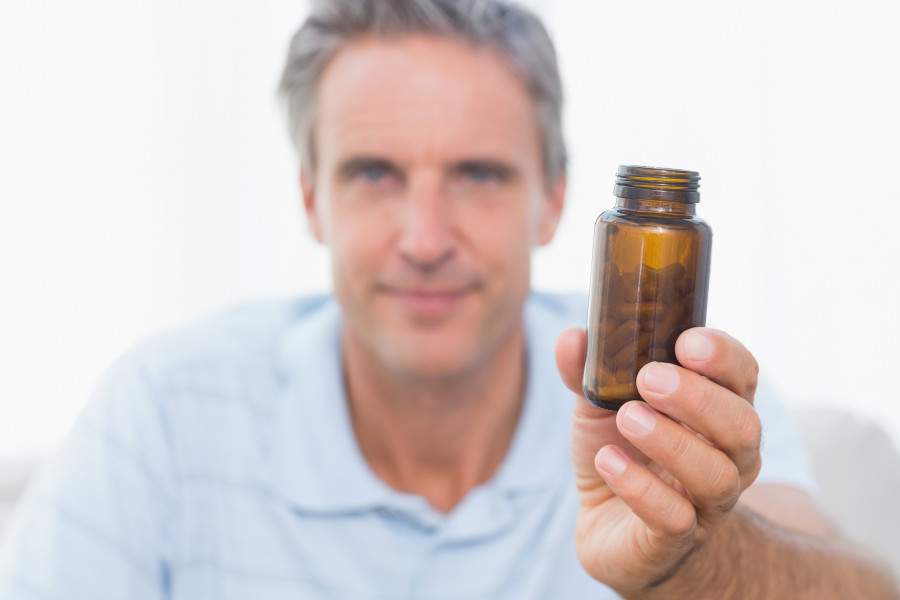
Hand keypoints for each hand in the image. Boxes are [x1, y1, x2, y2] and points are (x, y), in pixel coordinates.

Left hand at [555, 327, 762, 595]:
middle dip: (698, 398)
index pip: (743, 376)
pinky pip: (675, 517)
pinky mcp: (676, 539)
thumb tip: (572, 337)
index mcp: (717, 408)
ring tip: (627, 418)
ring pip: (715, 475)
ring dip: (669, 442)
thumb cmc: (622, 449)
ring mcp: (708, 502)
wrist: (611, 526)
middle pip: (742, 426)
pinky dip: (639, 486)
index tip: (686, 341)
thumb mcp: (600, 404)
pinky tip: (608, 461)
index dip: (723, 356)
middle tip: (649, 380)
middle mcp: (728, 455)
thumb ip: (588, 370)